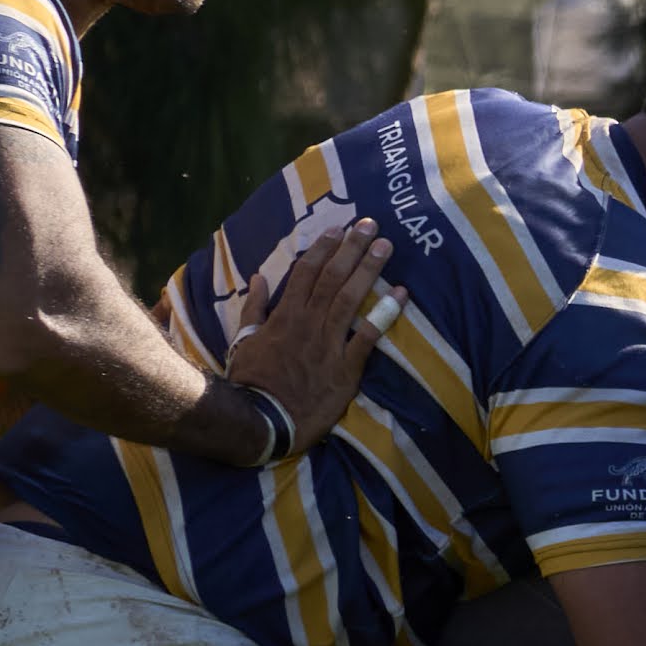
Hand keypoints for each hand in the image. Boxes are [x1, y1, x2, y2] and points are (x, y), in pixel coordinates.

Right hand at [223, 221, 396, 451]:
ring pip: (349, 299)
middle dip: (351, 249)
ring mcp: (328, 344)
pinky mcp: (346, 367)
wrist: (263, 420)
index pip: (305, 274)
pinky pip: (368, 336)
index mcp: (284, 316)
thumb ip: (254, 308)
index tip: (337, 229)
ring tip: (386, 246)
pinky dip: (385, 314)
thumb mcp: (243, 341)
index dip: (322, 249)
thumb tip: (258, 277)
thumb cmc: (252, 381)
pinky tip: (401, 294)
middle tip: (370, 224)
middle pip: (331, 278)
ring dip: (369, 270)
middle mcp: (308, 323)